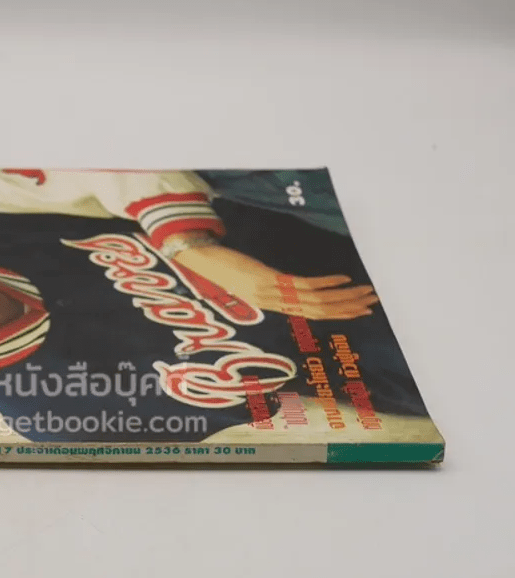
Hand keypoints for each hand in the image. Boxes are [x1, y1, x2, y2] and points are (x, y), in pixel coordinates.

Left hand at [172, 245, 379, 319]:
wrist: (203, 263)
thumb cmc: (227, 270)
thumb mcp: (253, 281)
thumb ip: (274, 286)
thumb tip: (292, 284)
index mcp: (275, 305)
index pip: (313, 314)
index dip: (339, 314)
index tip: (360, 311)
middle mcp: (276, 304)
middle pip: (320, 311)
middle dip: (348, 308)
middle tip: (372, 304)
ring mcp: (273, 294)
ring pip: (316, 301)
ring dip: (345, 297)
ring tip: (366, 292)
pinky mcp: (268, 280)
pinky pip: (302, 285)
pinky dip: (326, 283)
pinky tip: (343, 279)